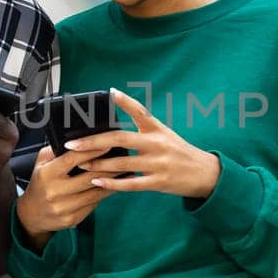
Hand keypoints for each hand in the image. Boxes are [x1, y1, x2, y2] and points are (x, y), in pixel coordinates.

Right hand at [15, 145, 115, 246]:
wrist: (32, 214)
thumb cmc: (40, 183)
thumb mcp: (41, 163)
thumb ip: (56, 150)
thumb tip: (78, 138)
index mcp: (47, 174)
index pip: (72, 159)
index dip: (91, 151)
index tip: (107, 144)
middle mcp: (54, 192)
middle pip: (88, 177)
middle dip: (108, 167)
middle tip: (123, 158)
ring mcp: (64, 208)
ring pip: (95, 193)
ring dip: (112, 182)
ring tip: (124, 173)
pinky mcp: (72, 219)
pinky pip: (93, 205)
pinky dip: (104, 195)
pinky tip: (114, 187)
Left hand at [71, 88, 221, 198]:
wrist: (205, 173)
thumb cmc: (179, 153)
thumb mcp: (165, 135)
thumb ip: (142, 130)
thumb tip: (112, 130)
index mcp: (158, 129)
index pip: (140, 111)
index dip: (125, 101)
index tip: (109, 92)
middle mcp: (157, 143)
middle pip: (121, 139)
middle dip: (94, 142)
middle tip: (73, 143)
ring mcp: (159, 163)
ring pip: (122, 163)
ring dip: (98, 164)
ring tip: (80, 164)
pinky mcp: (159, 182)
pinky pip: (131, 184)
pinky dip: (111, 184)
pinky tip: (96, 183)